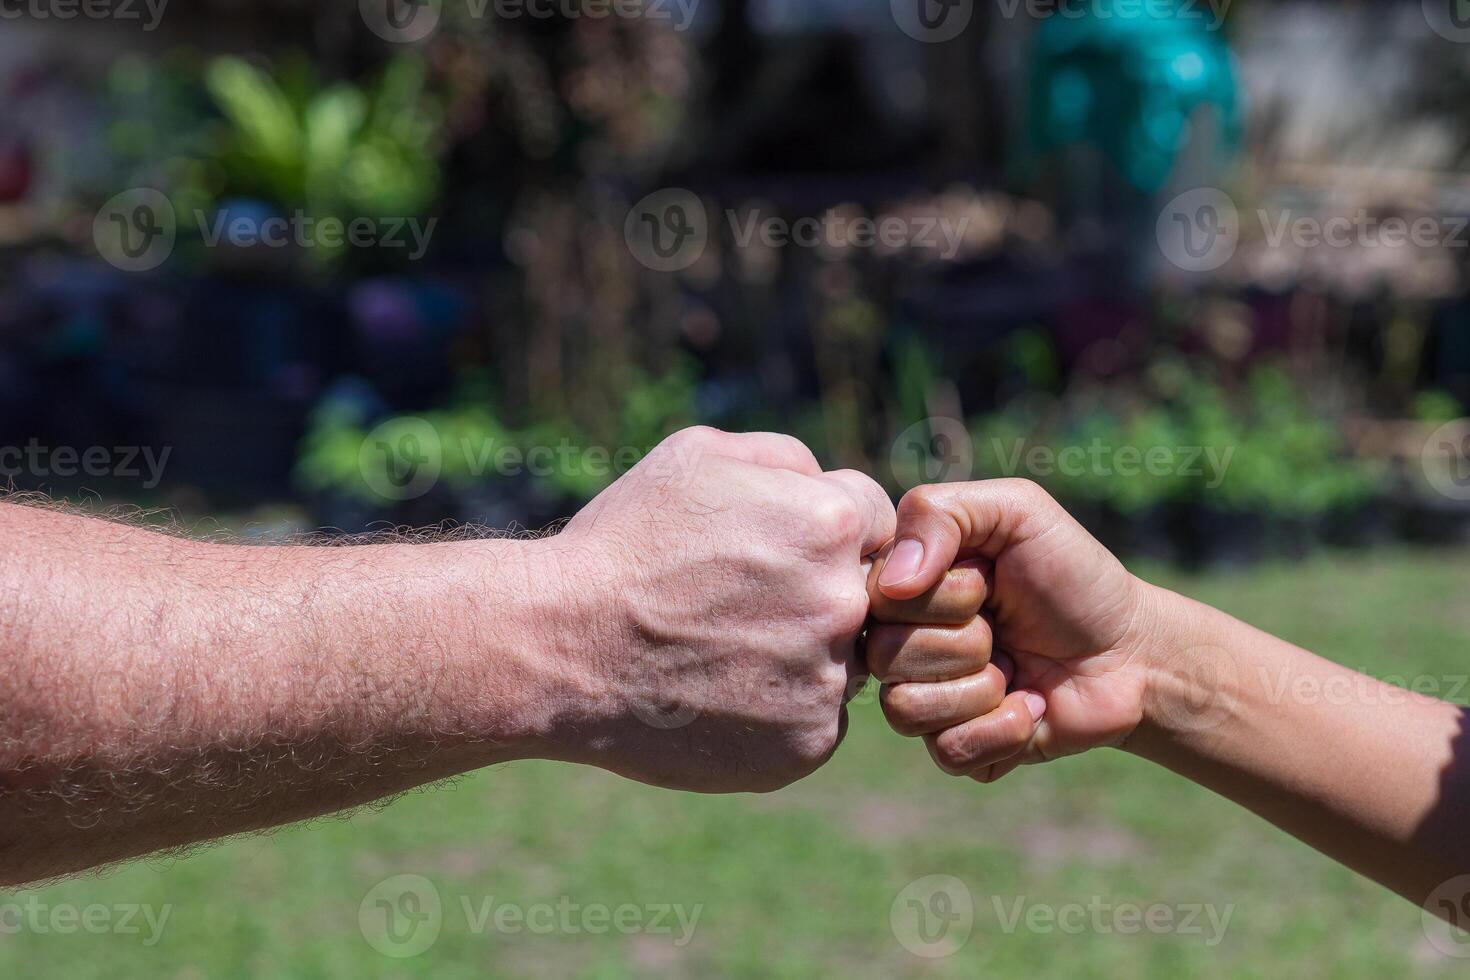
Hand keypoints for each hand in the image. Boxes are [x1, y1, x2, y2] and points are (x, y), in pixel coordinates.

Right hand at [542, 426, 894, 792]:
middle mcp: (843, 602)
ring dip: (800, 655)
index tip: (767, 551)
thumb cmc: (624, 543)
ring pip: (842, 661)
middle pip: (864, 594)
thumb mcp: (699, 457)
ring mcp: (827, 681)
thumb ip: (785, 459)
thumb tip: (828, 483)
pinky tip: (716, 696)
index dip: (819, 532)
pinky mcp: (805, 746)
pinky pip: (815, 721)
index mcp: (830, 523)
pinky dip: (777, 712)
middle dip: (815, 593)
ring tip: (718, 651)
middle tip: (738, 605)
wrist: (560, 646)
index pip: (873, 521)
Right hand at [868, 479, 1155, 781]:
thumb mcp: (1016, 511)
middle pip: (885, 655)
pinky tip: (1030, 705)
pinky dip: (1002, 728)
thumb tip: (893, 583)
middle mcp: (902, 641)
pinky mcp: (956, 747)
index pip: (875, 597)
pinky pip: (946, 750)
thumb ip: (938, 513)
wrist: (1132, 650)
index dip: (941, 593)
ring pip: (905, 709)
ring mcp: (927, 698)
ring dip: (981, 688)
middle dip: (966, 640)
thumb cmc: (1073, 574)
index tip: (989, 579)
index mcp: (905, 585)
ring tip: (1016, 668)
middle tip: (1006, 625)